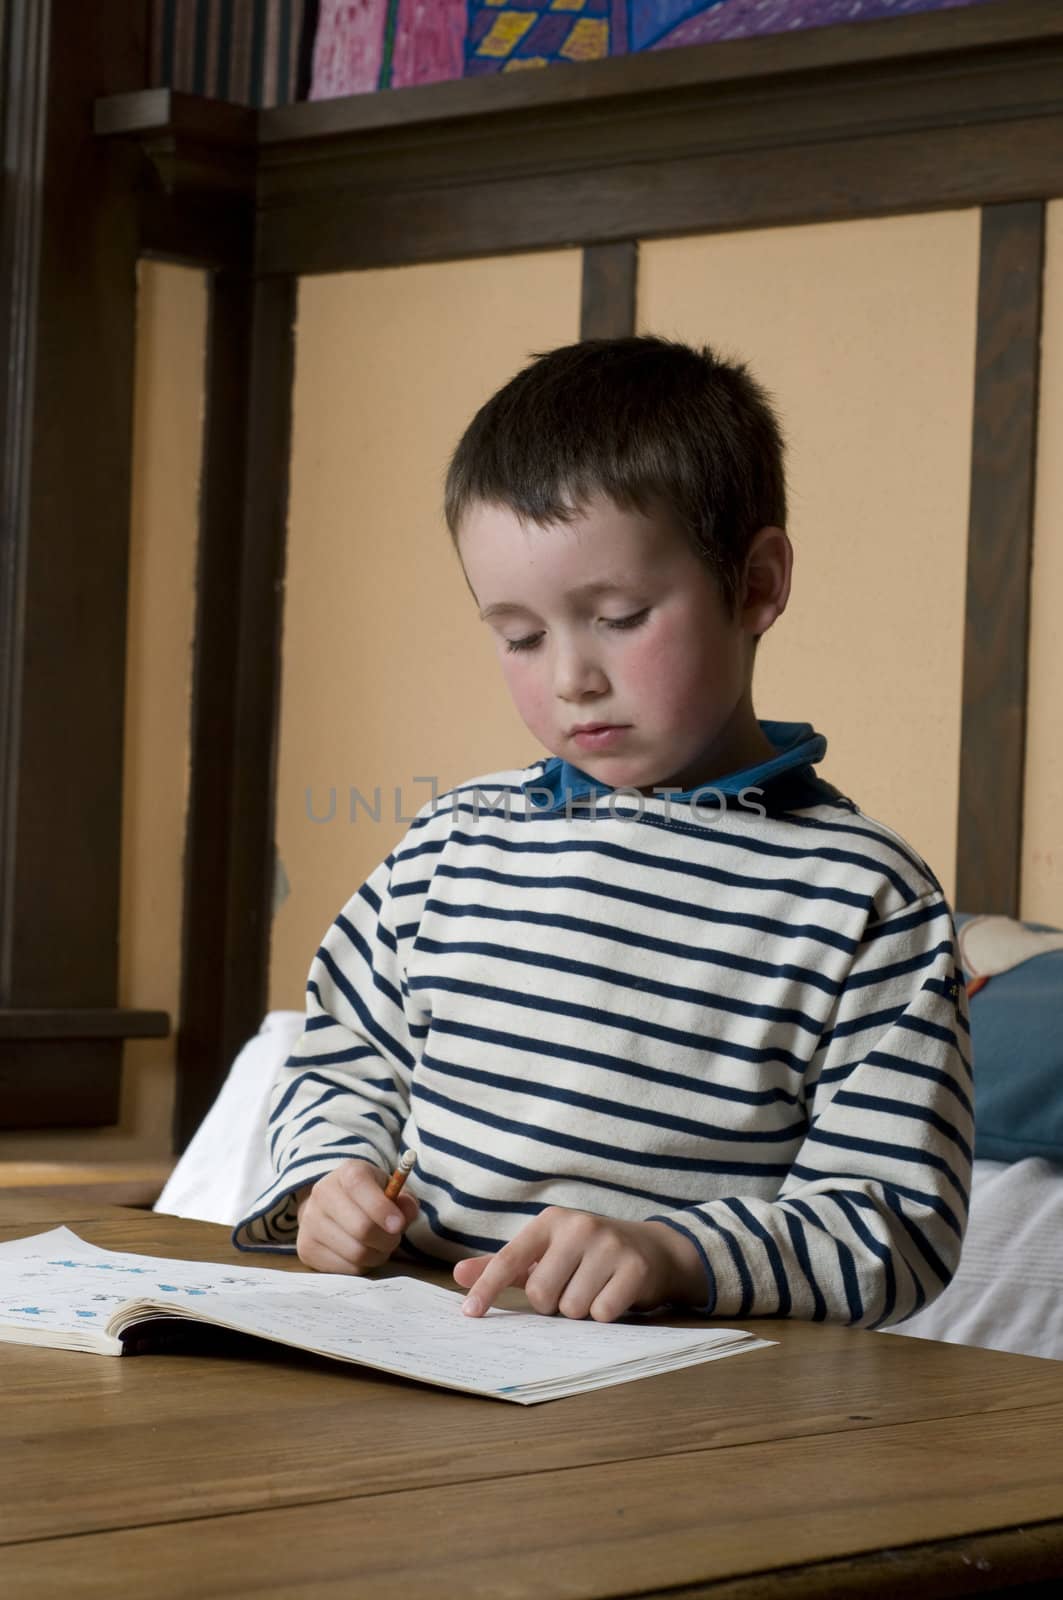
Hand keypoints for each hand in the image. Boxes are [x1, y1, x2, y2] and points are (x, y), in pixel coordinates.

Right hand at [294, 1158, 417, 1273]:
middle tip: (394, 1238)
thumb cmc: (370, 1198)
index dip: (382, 1208)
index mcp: (347, 1173)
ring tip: (379, 1246)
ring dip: (377, 1255)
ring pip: (355, 1252)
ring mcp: (309, 1223)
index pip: (360, 1187)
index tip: (399, 1225)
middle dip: (387, 1239)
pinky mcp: (306, 1249)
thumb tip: (405, 1214)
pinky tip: (362, 1253)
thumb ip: (405, 1201)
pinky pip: (345, 1270)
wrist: (333, 1206)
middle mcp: (322, 1194)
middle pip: (361, 1227)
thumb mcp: (391, 1190)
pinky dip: (362, 1266)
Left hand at [452, 1208, 705, 1321]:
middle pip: (541, 1294)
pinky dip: (604, 1314)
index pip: (509, 1259)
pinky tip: (613, 1293)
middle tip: (570, 1286)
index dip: (487, 1288)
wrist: (652, 1249)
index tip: (469, 1313)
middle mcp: (578, 1227)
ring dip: (580, 1310)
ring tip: (593, 1288)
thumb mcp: (545, 1252)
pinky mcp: (634, 1268)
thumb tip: (457, 1275)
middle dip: (552, 1303)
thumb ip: (503, 1265)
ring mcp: (609, 1245)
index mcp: (550, 1221)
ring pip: (571, 1308)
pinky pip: (602, 1313)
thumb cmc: (586, 1254)